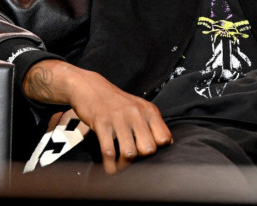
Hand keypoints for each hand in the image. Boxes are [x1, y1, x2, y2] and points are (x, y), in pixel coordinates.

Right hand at [23, 60, 172, 174]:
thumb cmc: (116, 102)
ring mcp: (119, 118)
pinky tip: (110, 169)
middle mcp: (136, 113)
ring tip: (121, 168)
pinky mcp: (102, 123)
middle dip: (142, 161)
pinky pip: (109, 151)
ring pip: (129, 153)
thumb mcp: (138, 108)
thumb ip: (151, 124)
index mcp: (148, 110)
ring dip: (124, 166)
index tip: (149, 154)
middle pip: (148, 148)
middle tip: (134, 162)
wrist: (90, 87)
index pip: (164, 138)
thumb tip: (166, 145)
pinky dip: (110, 166)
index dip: (159, 151)